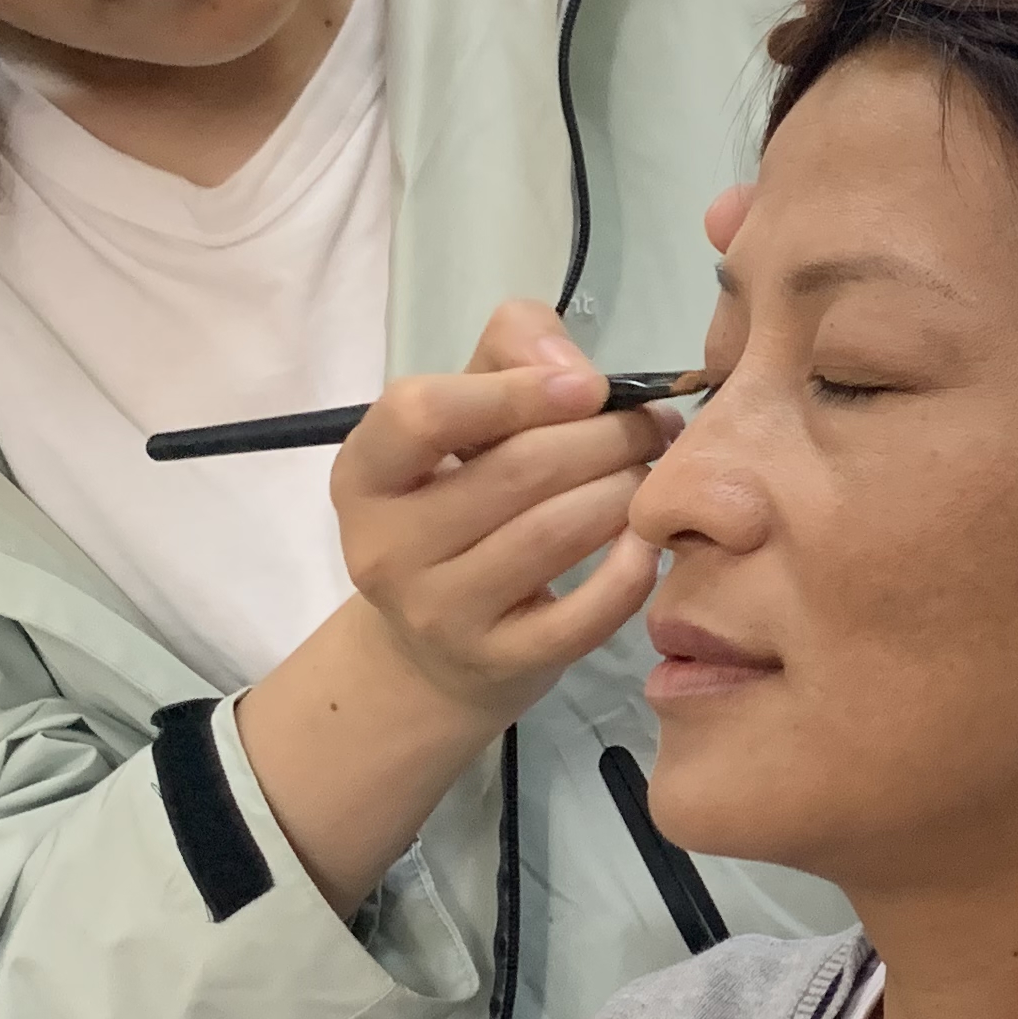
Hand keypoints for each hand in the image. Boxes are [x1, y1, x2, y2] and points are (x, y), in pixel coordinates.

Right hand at [325, 298, 674, 726]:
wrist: (433, 652)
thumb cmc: (456, 509)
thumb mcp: (462, 424)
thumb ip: (509, 356)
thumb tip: (572, 369)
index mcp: (365, 473)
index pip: (422, 413)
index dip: (516, 389)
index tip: (589, 386)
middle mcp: (386, 547)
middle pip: (514, 470)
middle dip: (605, 437)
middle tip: (652, 427)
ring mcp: (440, 613)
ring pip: (554, 533)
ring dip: (624, 490)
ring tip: (650, 472)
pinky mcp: (500, 662)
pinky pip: (586, 613)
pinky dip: (633, 568)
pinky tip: (649, 541)